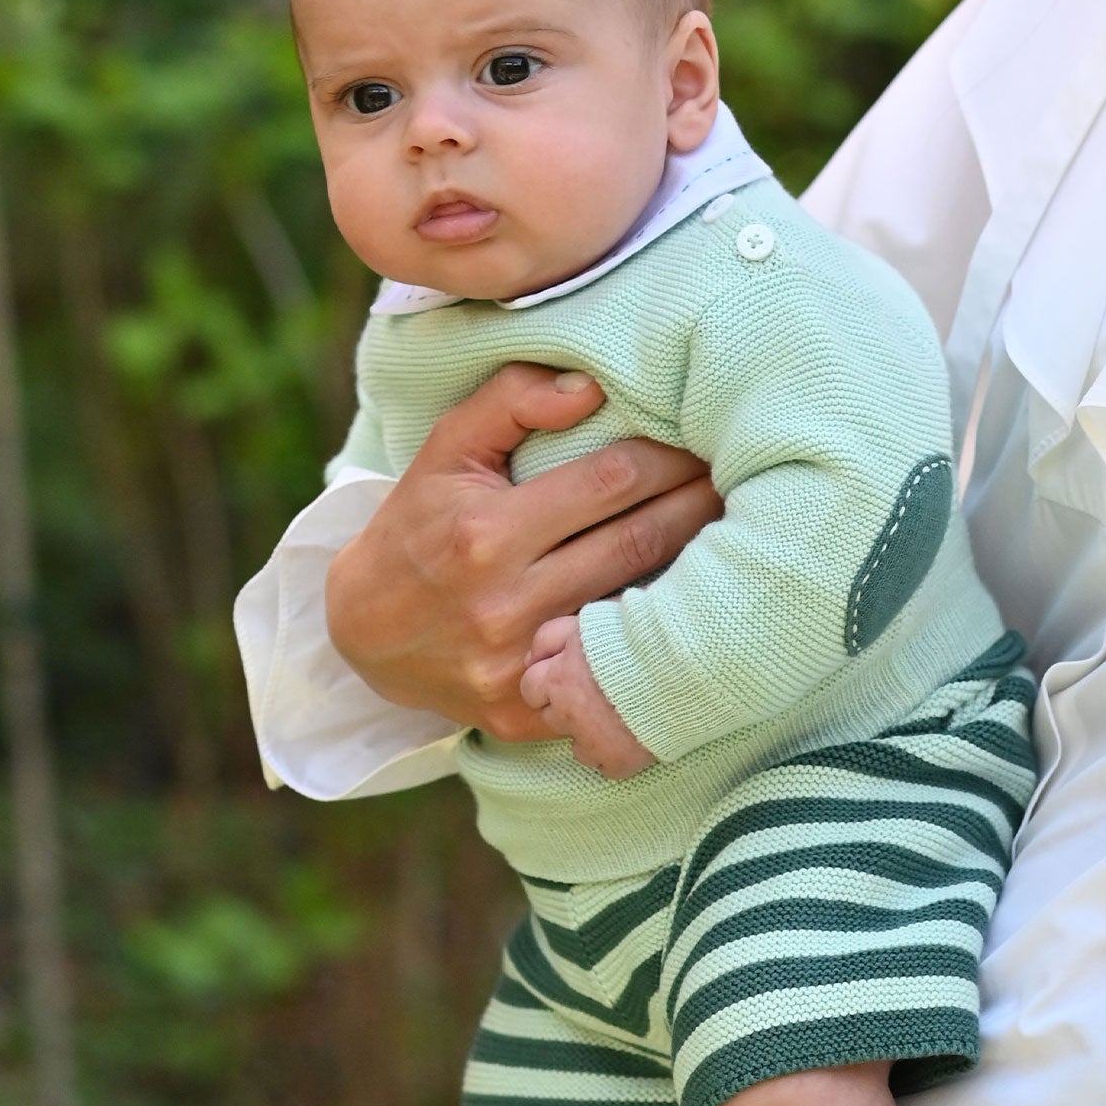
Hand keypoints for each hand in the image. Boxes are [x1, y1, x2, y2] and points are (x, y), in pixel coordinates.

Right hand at [325, 363, 720, 742]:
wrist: (362, 634)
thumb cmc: (416, 526)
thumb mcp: (444, 449)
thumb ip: (510, 401)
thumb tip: (590, 388)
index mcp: (485, 534)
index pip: (610, 482)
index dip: (668, 457)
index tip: (705, 439)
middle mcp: (504, 604)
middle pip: (637, 543)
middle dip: (697, 505)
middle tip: (742, 479)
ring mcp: (517, 668)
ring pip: (636, 610)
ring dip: (695, 570)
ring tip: (738, 535)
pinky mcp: (526, 717)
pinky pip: (609, 674)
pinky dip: (653, 642)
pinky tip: (693, 612)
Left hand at [520, 616, 655, 777]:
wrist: (684, 660)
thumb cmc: (639, 633)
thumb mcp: (587, 619)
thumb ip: (551, 637)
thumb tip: (530, 659)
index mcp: (558, 677)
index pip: (531, 688)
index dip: (549, 682)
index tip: (570, 677)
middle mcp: (568, 712)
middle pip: (551, 717)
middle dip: (567, 707)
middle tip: (599, 695)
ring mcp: (592, 740)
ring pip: (576, 747)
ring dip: (590, 734)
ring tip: (620, 715)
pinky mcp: (618, 760)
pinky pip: (605, 767)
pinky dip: (617, 755)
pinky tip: (634, 736)